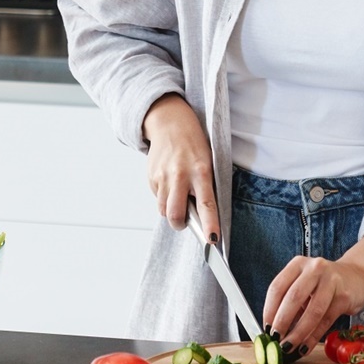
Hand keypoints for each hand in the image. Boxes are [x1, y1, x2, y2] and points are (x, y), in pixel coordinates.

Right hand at [143, 94, 219, 242]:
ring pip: (163, 209)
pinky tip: (169, 183)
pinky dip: (163, 197)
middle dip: (180, 224)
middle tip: (185, 222)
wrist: (171, 122)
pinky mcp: (151, 176)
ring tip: (178, 195)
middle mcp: (180, 175)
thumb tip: (201, 217)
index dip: (210, 225)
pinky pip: (157, 198)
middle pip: (175, 214)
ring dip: (170, 210)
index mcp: (201, 171)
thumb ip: (205, 187)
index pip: (206, 205)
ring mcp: (163, 176)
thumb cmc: (194, 145)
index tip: (212, 241)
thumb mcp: (207, 162)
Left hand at [263, 236, 363, 352]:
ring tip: (289, 347)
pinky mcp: (344, 296)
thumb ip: (290, 302)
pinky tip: (305, 347)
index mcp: (298, 264)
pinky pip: (326, 320)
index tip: (266, 328)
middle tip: (275, 340)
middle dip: (282, 322)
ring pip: (312, 311)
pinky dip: (313, 337)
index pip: (277, 287)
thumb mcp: (305, 284)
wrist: (358, 276)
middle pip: (293, 298)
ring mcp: (331, 281)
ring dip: (298, 333)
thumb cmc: (325, 283)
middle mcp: (314, 269)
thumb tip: (273, 330)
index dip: (269, 310)